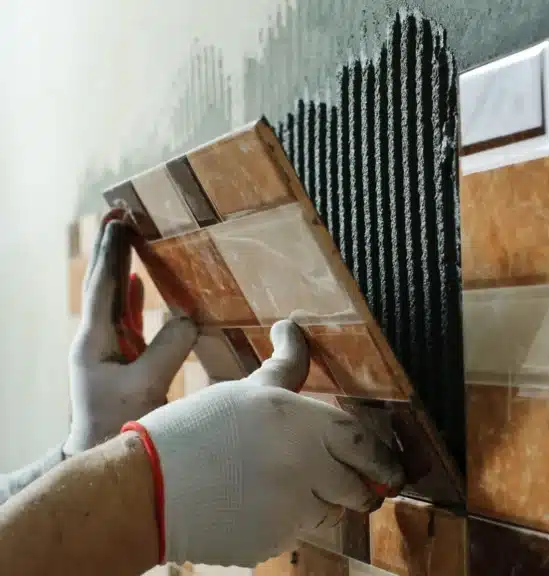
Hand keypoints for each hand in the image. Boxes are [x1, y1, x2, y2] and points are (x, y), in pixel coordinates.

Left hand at [65, 211, 198, 455]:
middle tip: (120, 216)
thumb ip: (169, 347)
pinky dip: (129, 294)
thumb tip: (188, 317)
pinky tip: (136, 280)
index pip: (103, 287)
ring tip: (129, 237)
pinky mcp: (116, 358)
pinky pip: (123, 317)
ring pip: (112, 297)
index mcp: (94, 340)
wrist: (99, 453)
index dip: (113, 253)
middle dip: (113, 250)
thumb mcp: (147, 384)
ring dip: (121, 266)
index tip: (120, 222)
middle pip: (103, 284)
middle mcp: (94, 338)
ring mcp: (104, 348)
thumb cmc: (120, 423)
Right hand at [128, 320, 404, 567]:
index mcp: (303, 424)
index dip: (384, 458)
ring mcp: (289, 511)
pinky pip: (298, 535)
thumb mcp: (246, 390)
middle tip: (360, 485)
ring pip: (331, 514)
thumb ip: (285, 366)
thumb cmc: (195, 430)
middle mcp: (306, 468)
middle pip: (360, 488)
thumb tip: (292, 328)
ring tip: (298, 489)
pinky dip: (292, 523)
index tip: (392, 467)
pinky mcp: (271, 543)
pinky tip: (263, 505)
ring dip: (326, 504)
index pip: (366, 444)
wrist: (146, 488)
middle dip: (364, 488)